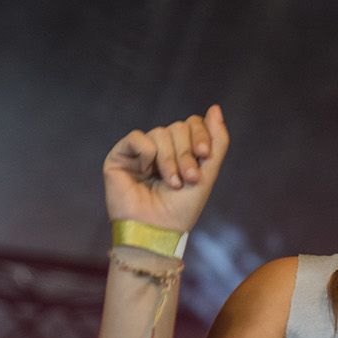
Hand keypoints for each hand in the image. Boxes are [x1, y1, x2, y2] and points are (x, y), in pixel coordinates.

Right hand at [102, 105, 229, 231]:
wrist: (157, 230)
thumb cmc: (182, 208)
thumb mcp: (208, 174)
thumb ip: (217, 141)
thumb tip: (215, 108)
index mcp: (181, 151)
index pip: (193, 124)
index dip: (201, 134)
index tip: (205, 155)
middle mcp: (160, 148)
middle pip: (179, 127)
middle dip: (187, 153)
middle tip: (188, 179)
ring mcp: (140, 151)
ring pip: (161, 132)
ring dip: (170, 160)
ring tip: (171, 183)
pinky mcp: (120, 156)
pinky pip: (138, 138)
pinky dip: (147, 154)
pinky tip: (145, 173)